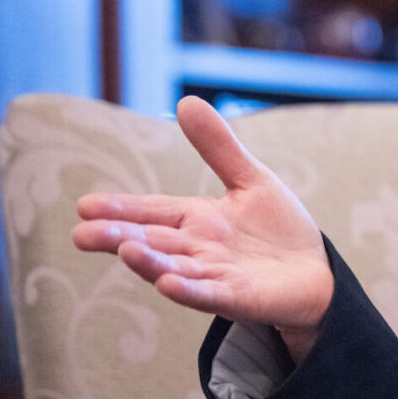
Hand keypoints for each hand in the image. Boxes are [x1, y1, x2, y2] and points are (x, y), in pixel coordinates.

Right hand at [73, 96, 333, 357]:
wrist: (316, 271)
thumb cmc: (278, 229)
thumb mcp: (250, 180)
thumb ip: (218, 148)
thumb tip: (186, 101)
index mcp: (196, 220)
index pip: (152, 212)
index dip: (121, 209)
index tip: (85, 206)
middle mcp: (198, 250)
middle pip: (154, 242)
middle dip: (119, 239)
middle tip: (82, 234)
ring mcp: (216, 275)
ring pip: (176, 269)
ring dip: (150, 262)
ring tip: (125, 250)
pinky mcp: (239, 296)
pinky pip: (210, 294)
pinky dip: (189, 290)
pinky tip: (168, 285)